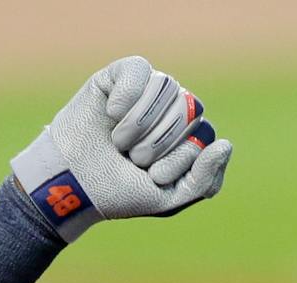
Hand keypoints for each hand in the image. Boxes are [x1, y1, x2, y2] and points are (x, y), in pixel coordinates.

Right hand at [9, 56, 232, 240]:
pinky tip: (111, 114)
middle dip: (157, 145)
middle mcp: (171, 108)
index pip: (205, 134)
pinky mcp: (120, 75)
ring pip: (168, 88)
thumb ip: (204, 181)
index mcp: (187, 135)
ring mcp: (147, 90)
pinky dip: (126, 97)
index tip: (151, 177)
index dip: (179, 159)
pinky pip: (141, 70)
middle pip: (189, 110)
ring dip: (139, 126)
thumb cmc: (117, 192)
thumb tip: (226, 144)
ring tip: (118, 142)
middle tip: (131, 159)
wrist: (70, 185)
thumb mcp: (167, 199)